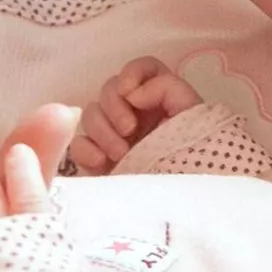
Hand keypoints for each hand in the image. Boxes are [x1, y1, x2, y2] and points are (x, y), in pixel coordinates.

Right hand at [69, 57, 202, 174]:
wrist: (181, 201)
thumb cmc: (193, 157)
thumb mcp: (192, 116)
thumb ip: (167, 88)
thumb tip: (133, 93)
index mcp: (159, 101)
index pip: (142, 70)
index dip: (132, 73)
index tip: (130, 92)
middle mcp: (134, 113)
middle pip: (109, 89)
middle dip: (115, 107)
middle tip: (130, 130)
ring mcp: (113, 137)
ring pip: (90, 113)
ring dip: (103, 130)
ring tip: (122, 153)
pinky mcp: (97, 160)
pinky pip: (78, 144)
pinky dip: (86, 149)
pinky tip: (102, 161)